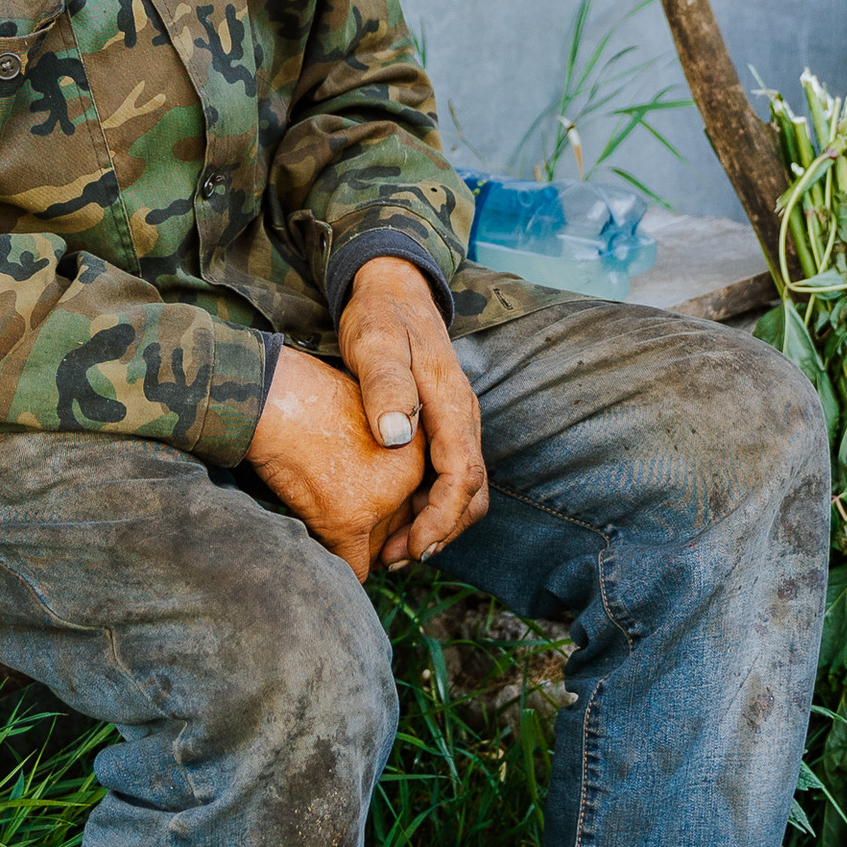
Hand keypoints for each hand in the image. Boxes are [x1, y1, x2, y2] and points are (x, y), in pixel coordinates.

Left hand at [242, 262, 488, 581]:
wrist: (393, 288)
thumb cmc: (380, 315)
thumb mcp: (375, 342)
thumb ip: (385, 384)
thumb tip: (396, 435)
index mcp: (451, 400)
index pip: (461, 473)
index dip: (441, 516)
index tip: (415, 546)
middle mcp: (462, 415)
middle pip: (471, 489)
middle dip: (440, 531)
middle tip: (397, 558)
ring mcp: (455, 421)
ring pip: (463, 486)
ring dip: (436, 522)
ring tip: (394, 548)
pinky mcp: (443, 425)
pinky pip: (448, 474)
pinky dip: (429, 504)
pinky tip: (397, 516)